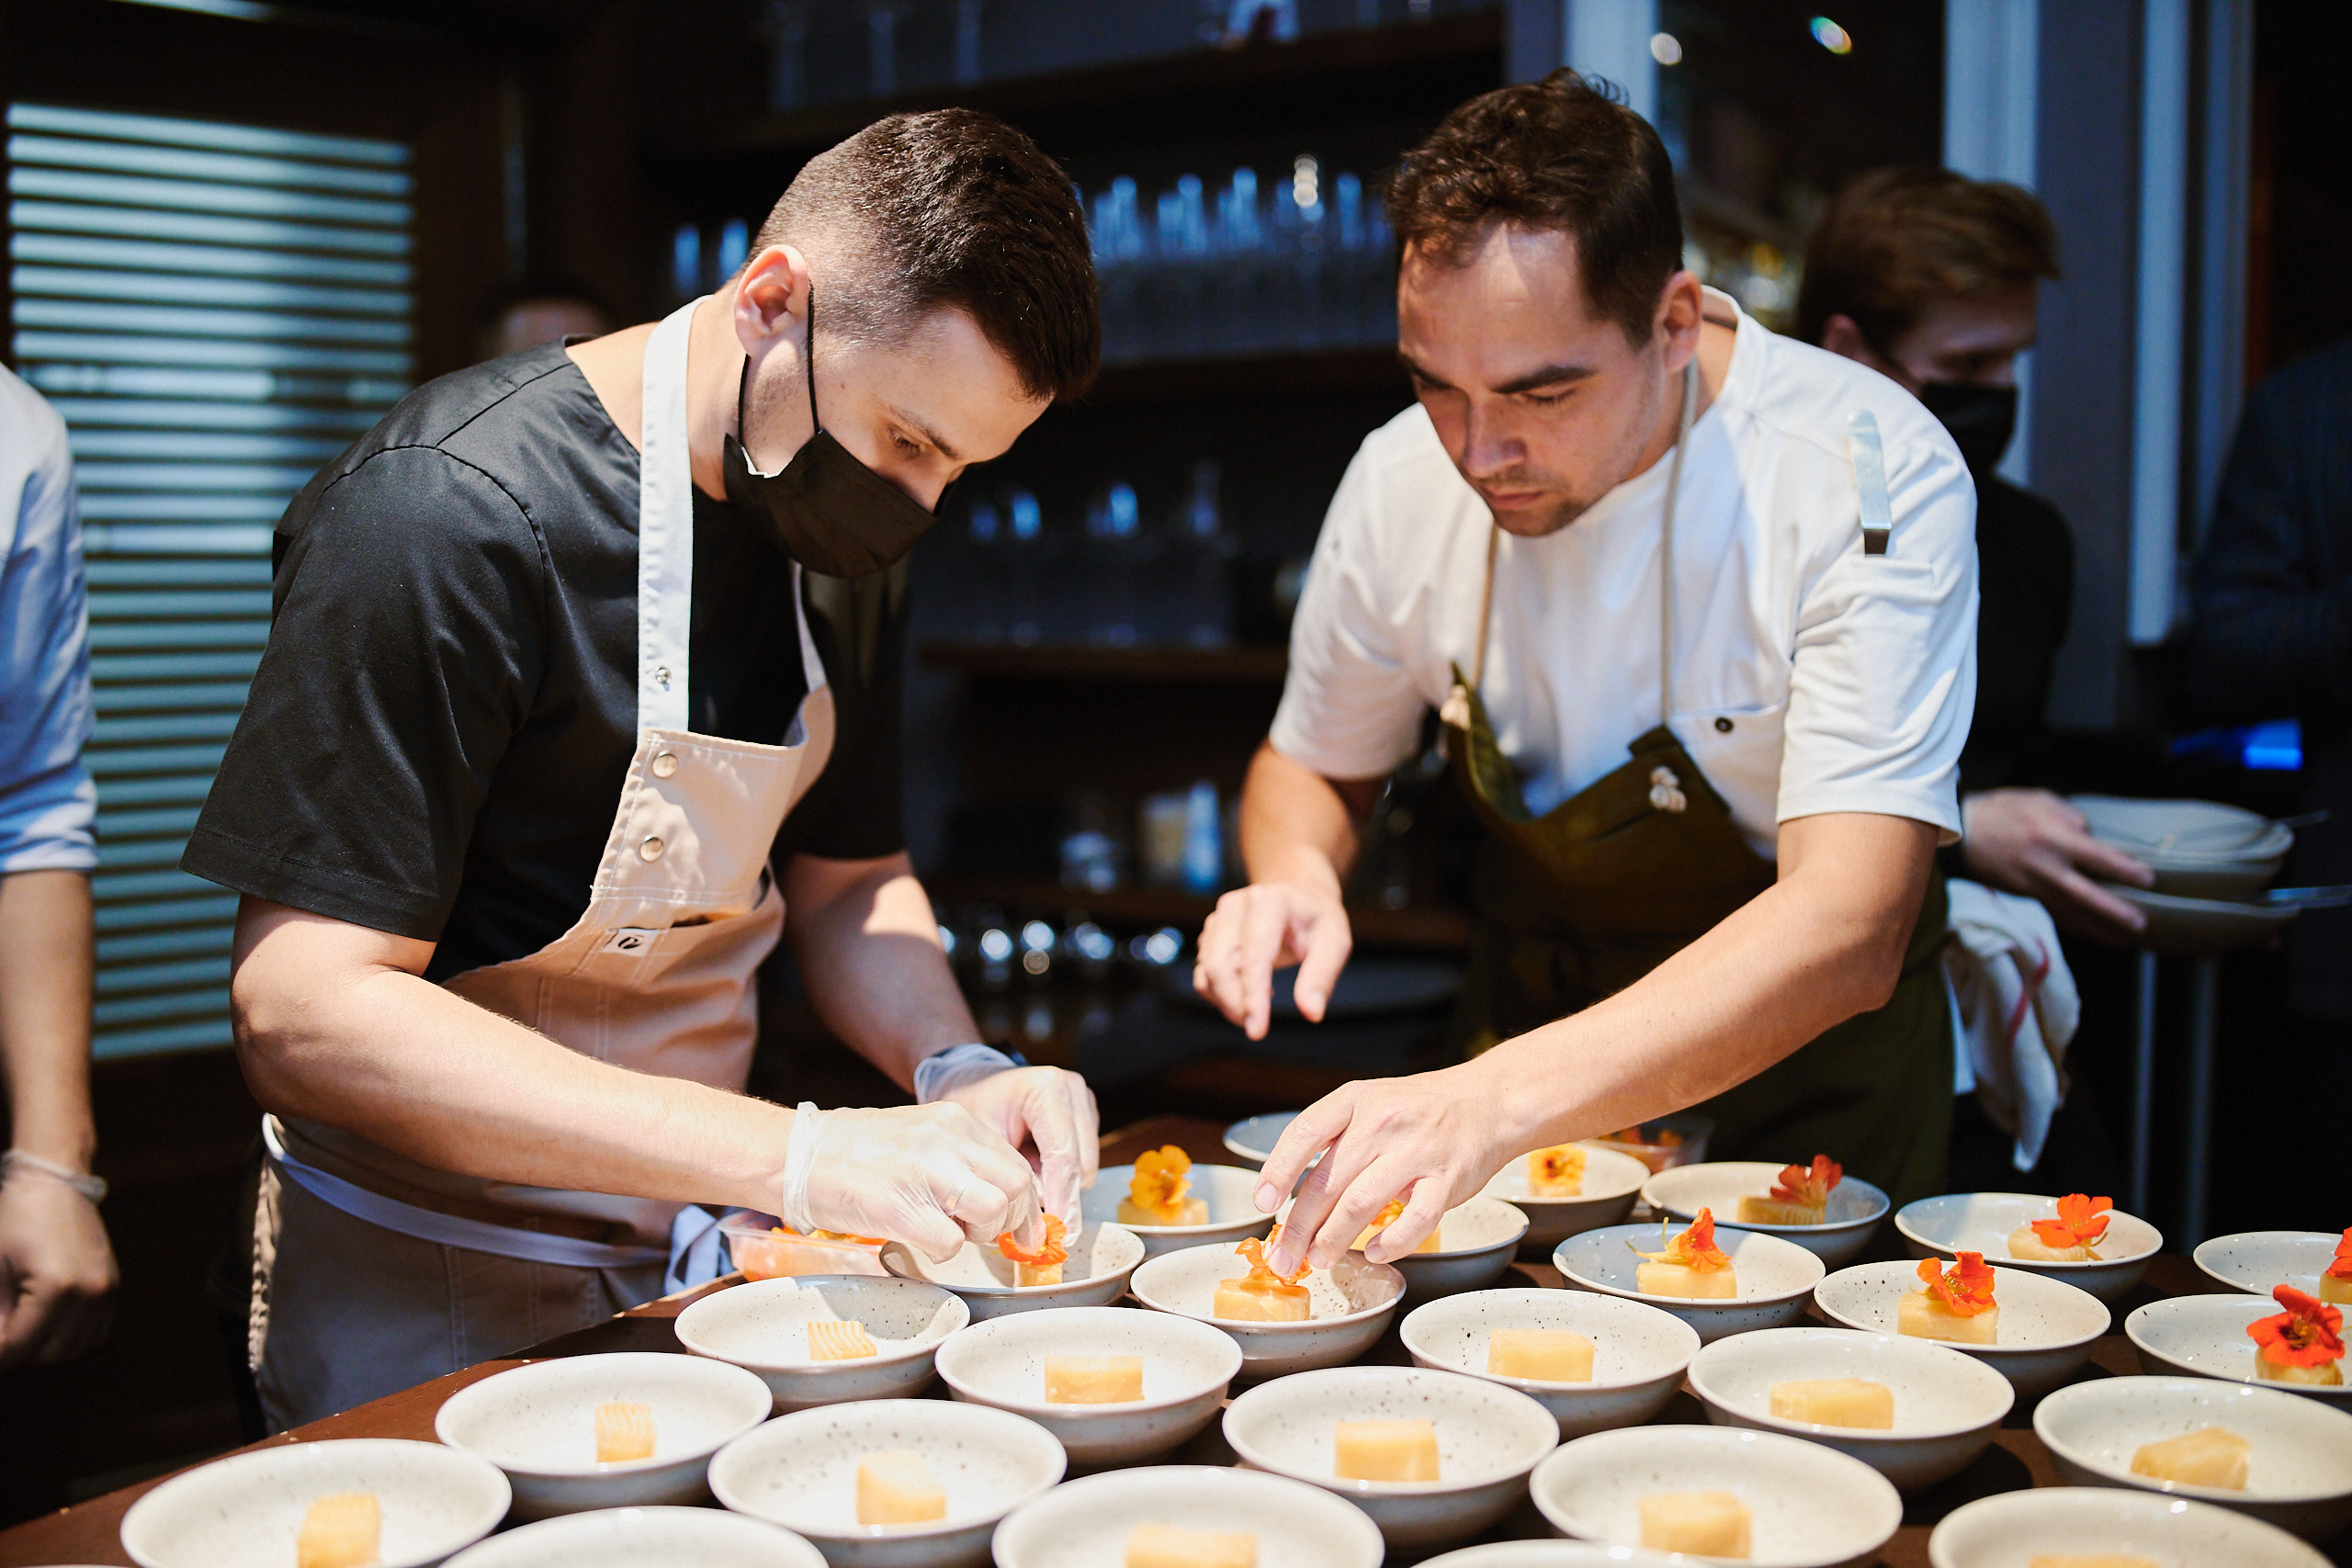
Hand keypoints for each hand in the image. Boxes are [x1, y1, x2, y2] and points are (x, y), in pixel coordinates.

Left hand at [0, 1169, 116, 1368]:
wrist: (55, 1181)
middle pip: (48, 1353)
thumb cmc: (15, 1219)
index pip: (18, 1345)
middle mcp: (88, 1292)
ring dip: (45, 1348)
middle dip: (18, 1352)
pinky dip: (72, 1337)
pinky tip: (50, 1324)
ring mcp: (105, 1289)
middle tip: (2, 1337)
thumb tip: (0, 1345)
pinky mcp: (111, 1285)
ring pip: (74, 1348)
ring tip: (22, 1331)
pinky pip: (95, 1332)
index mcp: (56, 1286)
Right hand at [787, 1103, 1041, 1263]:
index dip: (1023, 1205)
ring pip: (992, 1210)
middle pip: (1017, 1186)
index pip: (1017, 1165)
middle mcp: (945, 1138)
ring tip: (947, 1232)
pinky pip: (950, 1242)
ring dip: (978, 1234)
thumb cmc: (856, 1153)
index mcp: (955, 1121)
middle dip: (1008, 1220)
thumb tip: (1004, 1203)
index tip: (1017, 1229)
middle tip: (979, 1231)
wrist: (796, 1154)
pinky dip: (940, 1252)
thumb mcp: (920, 1138)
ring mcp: (922, 1170)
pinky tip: (915, 1239)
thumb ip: (962, 1161)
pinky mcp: (898, 1205)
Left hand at [940, 1065, 1099, 1221]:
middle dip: (1059, 1196)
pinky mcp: (1085, 1114)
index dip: (1061, 1198)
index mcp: (1046, 1089)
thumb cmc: (972, 1103)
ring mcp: (1082, 1101)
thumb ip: (1009, 1176)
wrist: (974, 1079)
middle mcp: (1072, 1091)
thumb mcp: (980, 1139)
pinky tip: (1033, 1163)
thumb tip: (1035, 1219)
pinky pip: (1082, 1160)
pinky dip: (1059, 1173)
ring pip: (1085, 1166)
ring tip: (1022, 1175)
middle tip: (1034, 1224)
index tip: (1059, 1232)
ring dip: (1057, 1183)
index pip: (1062, 1155)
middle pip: (1081, 1164)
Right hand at [1194, 879, 1352, 1039]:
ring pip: (1207, 972)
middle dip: (1235, 1004)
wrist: (1299, 894)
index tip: (1257, 1032)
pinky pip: (1203, 973)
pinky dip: (1220, 994)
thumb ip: (1322, 976)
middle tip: (1257, 1029)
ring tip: (1256, 1011)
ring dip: (1226, 1002)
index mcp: (1270, 902)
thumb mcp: (1335, 942)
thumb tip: (1311, 1012)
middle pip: (1219, 966)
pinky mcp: (1210, 934)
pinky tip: (1247, 994)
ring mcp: (1218, 919)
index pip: (1253, 956)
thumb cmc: (1318, 920)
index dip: (1253, 996)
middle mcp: (1236, 906)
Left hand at [1254, 1058, 1514, 1273]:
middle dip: (1298, 1227)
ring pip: (1360, 1203)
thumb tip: (1292, 1196)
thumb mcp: (1371, 1104)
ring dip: (1333, 1239)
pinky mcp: (1448, 1178)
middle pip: (1327, 1181)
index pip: (1304, 1132)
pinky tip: (1376, 1252)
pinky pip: (1415, 1218)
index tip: (1261, 1204)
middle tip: (1283, 1257)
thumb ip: (1336, 1141)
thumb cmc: (1420, 1111)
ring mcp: (1416, 1149)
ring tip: (1320, 1260)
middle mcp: (1382, 1121)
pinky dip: (1393, 1242)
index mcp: (1356, 1099)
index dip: (1277, 1170)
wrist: (1488, 1101)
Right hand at [1960, 789, 2154, 942]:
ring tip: (2123, 941)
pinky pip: (2054, 914)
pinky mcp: (2023, 896)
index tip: (2148, 879)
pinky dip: (2075, 927)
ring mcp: (2033, 886)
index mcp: (2053, 838)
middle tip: (2140, 924)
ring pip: (2071, 912)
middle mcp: (2046, 867)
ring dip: (2098, 928)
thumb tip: (2091, 836)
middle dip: (2114, 911)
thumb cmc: (2002, 811)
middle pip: (2086, 896)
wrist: (1961, 833)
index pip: (2098, 858)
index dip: (2124, 870)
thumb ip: (2071, 816)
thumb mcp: (2039, 800)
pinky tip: (2091, 934)